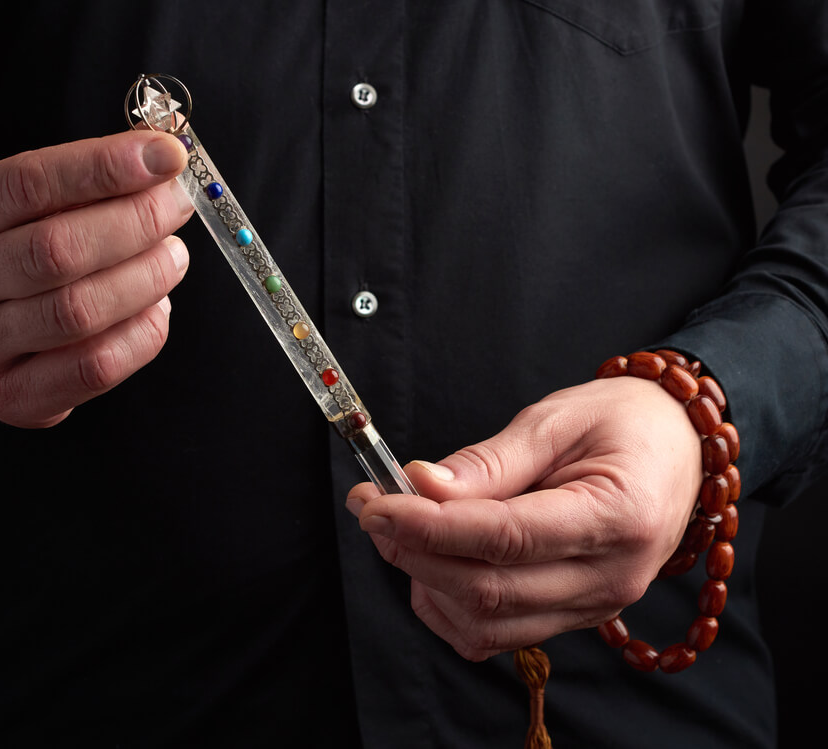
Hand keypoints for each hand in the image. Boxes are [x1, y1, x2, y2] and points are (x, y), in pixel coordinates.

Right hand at [0, 131, 191, 427]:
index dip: (104, 168)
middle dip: (135, 224)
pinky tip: (157, 308)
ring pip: (77, 312)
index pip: (28, 184)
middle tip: (177, 208)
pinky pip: (93, 368)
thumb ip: (82, 181)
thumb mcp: (22, 202)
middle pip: (55, 251)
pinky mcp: (11, 395)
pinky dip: (141, 334)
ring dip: (145, 279)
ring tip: (173, 257)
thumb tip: (162, 163)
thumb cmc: (10, 248)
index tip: (165, 156)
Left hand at [345, 376, 702, 659]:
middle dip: (414, 552)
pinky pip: (499, 634)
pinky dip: (451, 606)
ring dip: (425, 581)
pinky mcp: (575, 615)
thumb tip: (421, 486)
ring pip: (487, 624)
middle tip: (373, 507)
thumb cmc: (625, 422)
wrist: (680, 447)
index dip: (431, 527)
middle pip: (489, 591)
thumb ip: (490, 461)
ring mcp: (595, 606)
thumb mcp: (557, 419)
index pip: (506, 539)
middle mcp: (611, 578)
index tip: (379, 503)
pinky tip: (432, 562)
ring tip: (399, 529)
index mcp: (617, 517)